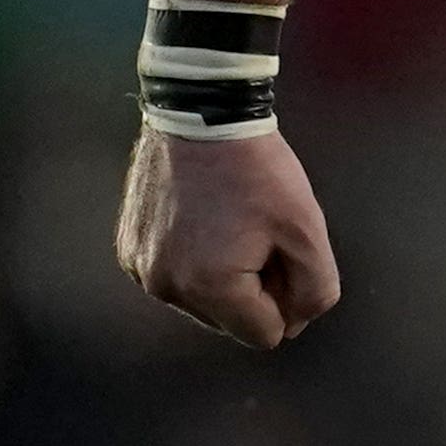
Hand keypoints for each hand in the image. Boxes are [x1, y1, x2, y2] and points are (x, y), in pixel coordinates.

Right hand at [118, 127, 341, 347]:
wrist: (200, 111)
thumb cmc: (256, 167)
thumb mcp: (307, 229)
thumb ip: (316, 291)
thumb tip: (294, 323)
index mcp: (209, 288)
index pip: (266, 334)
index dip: (286, 298)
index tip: (282, 251)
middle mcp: (165, 287)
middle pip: (231, 321)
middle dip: (253, 288)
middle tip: (257, 231)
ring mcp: (141, 267)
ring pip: (203, 301)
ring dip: (223, 275)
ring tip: (229, 220)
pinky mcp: (129, 247)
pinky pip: (175, 275)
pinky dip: (194, 257)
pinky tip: (203, 217)